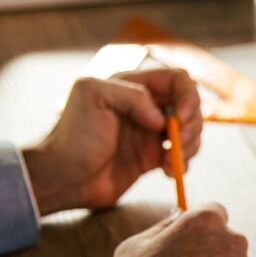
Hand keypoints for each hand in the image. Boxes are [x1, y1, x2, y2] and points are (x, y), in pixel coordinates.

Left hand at [23, 70, 201, 215]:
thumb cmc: (73, 136)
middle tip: (178, 144)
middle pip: (190, 105)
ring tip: (171, 162)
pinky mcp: (151, 158)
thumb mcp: (93, 97)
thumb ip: (132, 95)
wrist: (64, 177)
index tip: (179, 119)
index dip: (187, 96)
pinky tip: (168, 172)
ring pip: (190, 132)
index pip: (177, 79)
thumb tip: (162, 118)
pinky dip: (183, 164)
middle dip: (192, 124)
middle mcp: (145, 107)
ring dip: (190, 146)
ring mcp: (150, 133)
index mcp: (133, 85)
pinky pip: (181, 156)